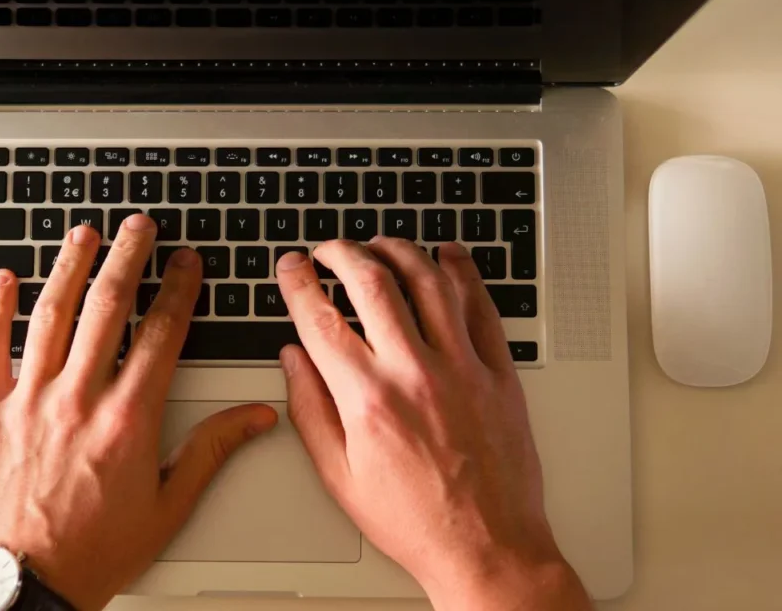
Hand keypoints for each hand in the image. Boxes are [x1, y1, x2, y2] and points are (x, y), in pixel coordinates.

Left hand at [0, 218, 277, 609]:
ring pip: (52, 317)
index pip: (161, 334)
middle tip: (139, 228)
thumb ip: (212, 449)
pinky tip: (2, 280)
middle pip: (108, 309)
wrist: (30, 582)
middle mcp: (79, 400)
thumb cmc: (98, 548)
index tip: (185, 263)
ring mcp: (30, 402)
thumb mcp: (170, 503)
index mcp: (127, 418)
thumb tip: (256, 418)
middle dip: (128, 259)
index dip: (178, 290)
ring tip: (83, 235)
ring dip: (69, 269)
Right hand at [276, 239, 590, 610]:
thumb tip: (293, 360)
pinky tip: (450, 256)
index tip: (292, 267)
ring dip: (399, 251)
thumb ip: (310, 411)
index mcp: (367, 399)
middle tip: (329, 250)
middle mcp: (414, 373)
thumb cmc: (415, 520)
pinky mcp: (499, 373)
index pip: (320, 319)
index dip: (298, 283)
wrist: (487, 548)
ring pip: (429, 282)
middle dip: (342, 253)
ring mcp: (462, 368)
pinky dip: (464, 272)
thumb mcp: (340, 477)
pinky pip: (482, 306)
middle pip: (371, 284)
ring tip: (380, 244)